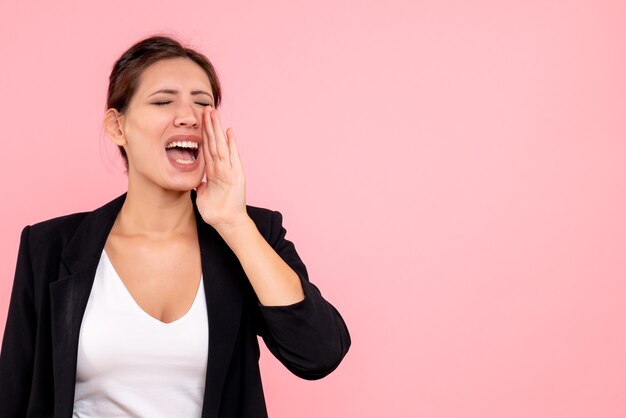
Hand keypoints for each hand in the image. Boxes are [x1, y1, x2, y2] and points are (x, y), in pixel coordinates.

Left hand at [195, 107, 247, 229]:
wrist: (227, 222)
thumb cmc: (215, 212)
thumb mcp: (200, 196)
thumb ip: (197, 186)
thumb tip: (192, 182)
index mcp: (212, 171)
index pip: (206, 148)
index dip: (202, 134)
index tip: (198, 120)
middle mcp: (220, 167)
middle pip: (213, 142)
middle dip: (209, 125)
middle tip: (205, 108)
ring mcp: (229, 169)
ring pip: (221, 145)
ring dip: (217, 129)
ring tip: (214, 114)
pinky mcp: (236, 174)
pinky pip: (233, 156)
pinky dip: (231, 144)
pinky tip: (229, 132)